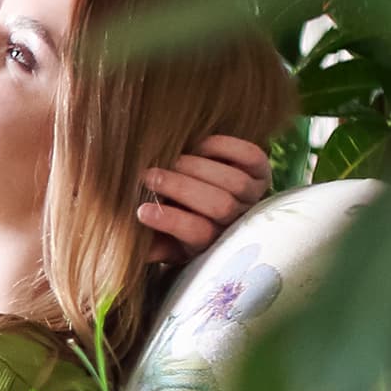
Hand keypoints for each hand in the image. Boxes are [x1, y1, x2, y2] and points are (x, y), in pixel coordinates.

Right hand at [135, 135, 272, 262]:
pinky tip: (199, 145)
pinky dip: (224, 147)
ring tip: (172, 160)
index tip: (141, 210)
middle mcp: (237, 220)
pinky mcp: (261, 170)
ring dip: (199, 168)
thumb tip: (128, 244)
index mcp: (212, 242)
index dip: (171, 221)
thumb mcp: (165, 241)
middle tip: (149, 176)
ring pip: (234, 182)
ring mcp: (253, 194)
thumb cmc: (179, 220)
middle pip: (219, 206)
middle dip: (181, 188)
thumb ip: (149, 245)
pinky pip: (249, 156)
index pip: (197, 234)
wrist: (212, 202)